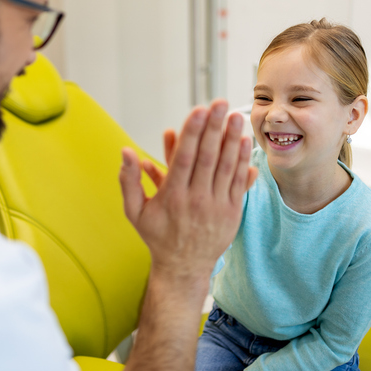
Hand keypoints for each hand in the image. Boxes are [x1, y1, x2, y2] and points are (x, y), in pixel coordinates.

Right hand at [119, 99, 257, 279]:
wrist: (184, 267)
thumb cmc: (157, 235)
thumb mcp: (135, 211)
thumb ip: (128, 180)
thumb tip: (126, 152)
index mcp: (172, 197)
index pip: (185, 158)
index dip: (192, 133)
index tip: (199, 110)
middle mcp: (196, 200)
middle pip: (208, 157)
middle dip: (215, 128)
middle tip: (221, 104)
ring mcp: (217, 206)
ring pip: (227, 167)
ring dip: (232, 139)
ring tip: (236, 116)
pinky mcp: (232, 211)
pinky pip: (239, 181)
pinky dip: (242, 161)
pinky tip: (244, 141)